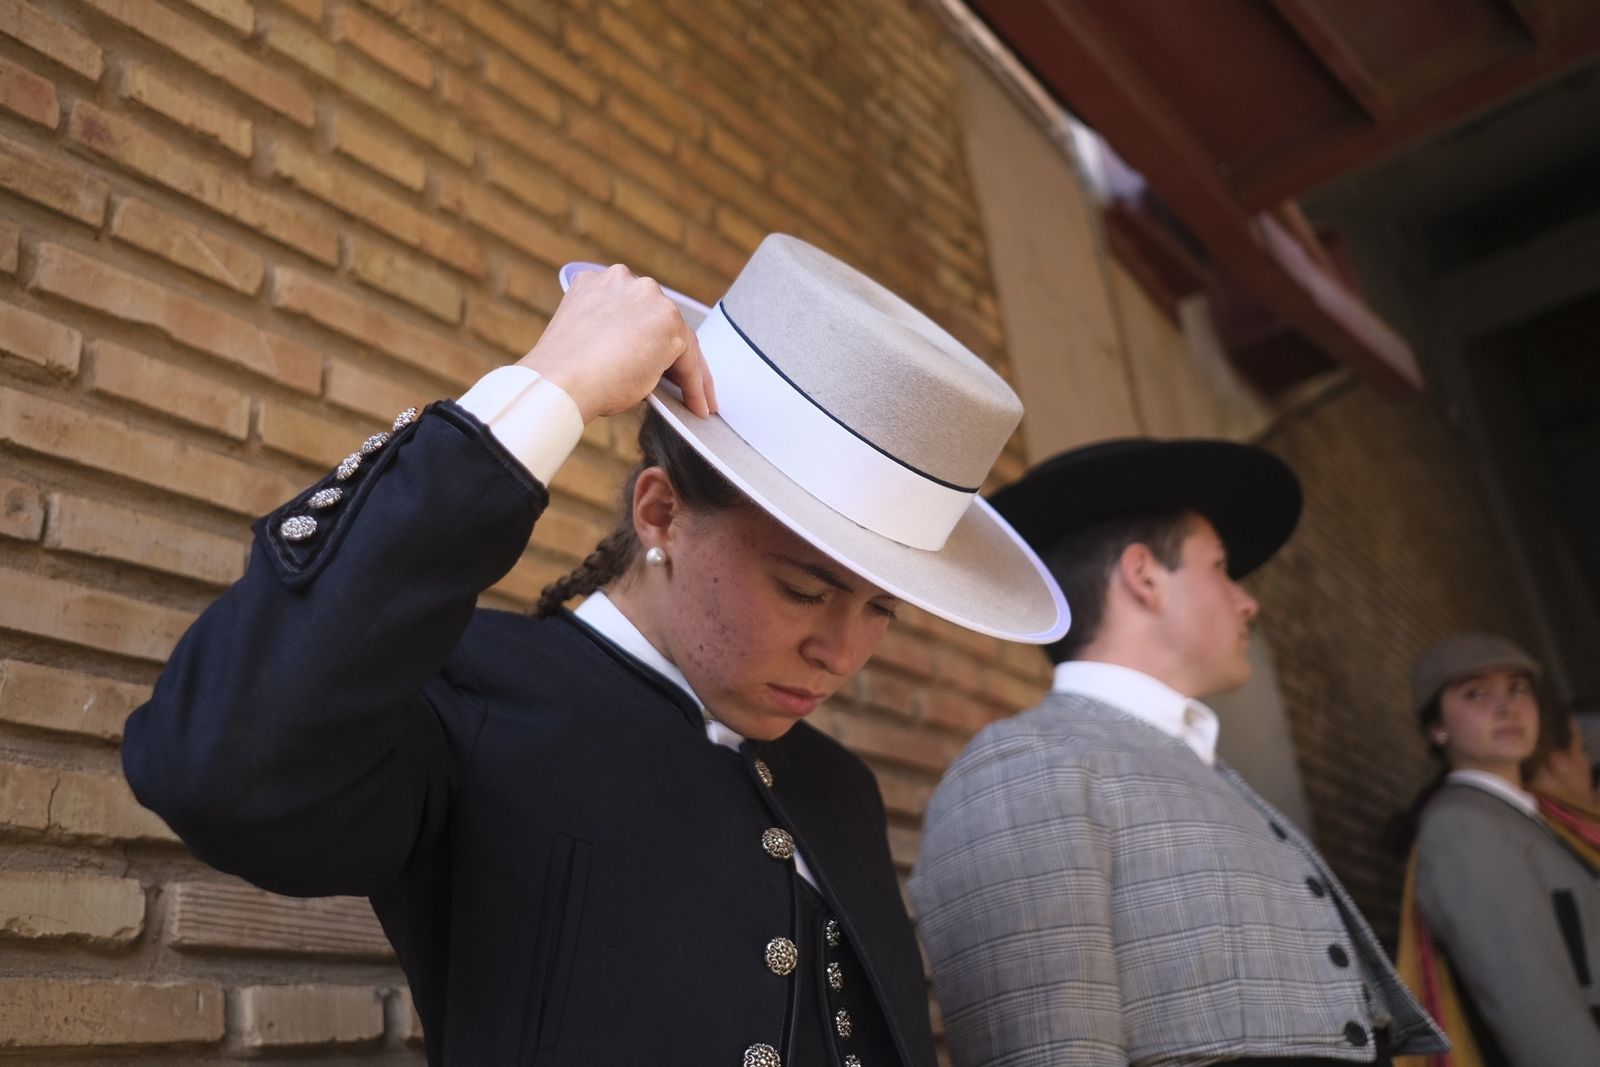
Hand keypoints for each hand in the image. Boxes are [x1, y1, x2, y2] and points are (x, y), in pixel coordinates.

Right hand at [516, 265, 716, 422]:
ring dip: (691, 373)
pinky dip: (695, 387)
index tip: (654, 361)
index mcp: (599, 282)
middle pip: (663, 321)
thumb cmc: (566, 375)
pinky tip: (697, 406)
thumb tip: (637, 357)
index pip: (636, 312)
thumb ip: (612, 334)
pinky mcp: (669, 325)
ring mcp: (649, 299)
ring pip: (681, 340)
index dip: (648, 340)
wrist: (559, 384)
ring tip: (697, 401)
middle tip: (683, 383)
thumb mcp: (587, 339)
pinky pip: (689, 361)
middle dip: (673, 354)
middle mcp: (626, 281)